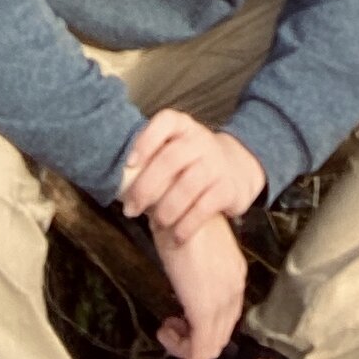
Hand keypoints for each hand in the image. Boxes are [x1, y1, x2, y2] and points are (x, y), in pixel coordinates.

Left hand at [121, 109, 265, 241]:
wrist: (239, 168)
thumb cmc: (193, 163)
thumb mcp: (176, 151)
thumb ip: (152, 161)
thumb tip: (118, 184)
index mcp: (183, 127)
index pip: (165, 122)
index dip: (146, 140)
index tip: (129, 164)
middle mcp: (201, 140)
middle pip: (170, 159)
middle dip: (146, 186)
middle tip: (130, 209)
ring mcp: (216, 163)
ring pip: (188, 184)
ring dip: (167, 208)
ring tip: (156, 224)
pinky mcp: (228, 188)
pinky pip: (205, 206)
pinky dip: (187, 224)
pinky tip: (177, 236)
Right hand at [152, 211, 249, 358]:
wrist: (173, 202)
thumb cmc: (176, 219)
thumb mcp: (191, 249)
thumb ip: (195, 271)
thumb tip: (185, 282)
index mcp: (233, 272)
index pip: (227, 314)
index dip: (204, 327)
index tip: (179, 326)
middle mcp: (235, 286)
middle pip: (221, 333)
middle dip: (194, 342)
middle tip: (169, 331)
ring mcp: (222, 299)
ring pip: (210, 346)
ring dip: (185, 351)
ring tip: (165, 332)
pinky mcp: (205, 309)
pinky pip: (200, 353)